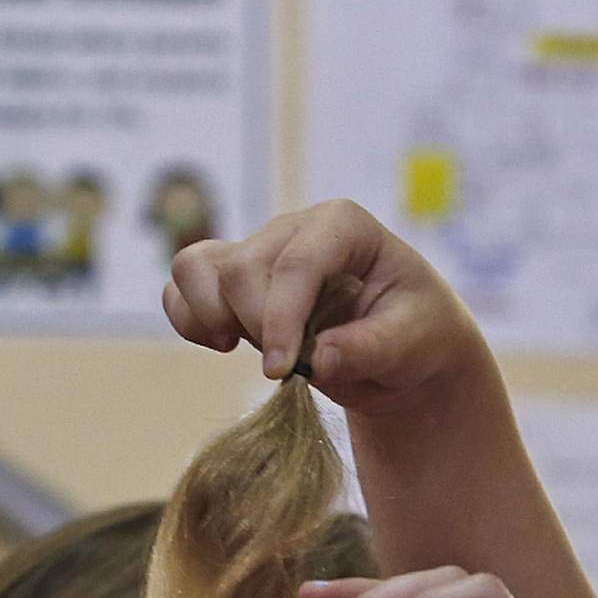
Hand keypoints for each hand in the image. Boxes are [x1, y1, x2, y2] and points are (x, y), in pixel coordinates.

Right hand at [163, 201, 486, 415]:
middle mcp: (293, 230)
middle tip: (289, 369)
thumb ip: (371, 348)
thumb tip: (318, 360)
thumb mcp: (413, 343)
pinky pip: (181, 288)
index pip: (296, 261)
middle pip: (240, 268)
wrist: (402, 351)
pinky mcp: (234, 284)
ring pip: (195, 267)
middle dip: (255, 326)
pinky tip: (222, 345)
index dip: (281, 318)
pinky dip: (187, 319)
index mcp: (344, 226)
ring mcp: (258, 252)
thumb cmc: (416, 335)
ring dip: (208, 317)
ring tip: (240, 349)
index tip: (282, 371)